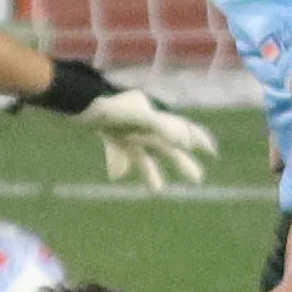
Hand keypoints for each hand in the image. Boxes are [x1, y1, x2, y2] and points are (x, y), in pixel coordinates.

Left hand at [75, 84, 217, 189]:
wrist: (78, 101)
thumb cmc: (112, 107)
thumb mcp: (140, 116)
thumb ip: (162, 126)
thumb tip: (185, 142)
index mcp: (155, 115)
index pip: (182, 127)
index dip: (199, 138)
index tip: (212, 151)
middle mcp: (143, 123)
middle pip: (166, 146)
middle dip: (181, 162)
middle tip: (198, 179)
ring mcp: (126, 129)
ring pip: (144, 153)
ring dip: (152, 171)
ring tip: (158, 190)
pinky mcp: (110, 135)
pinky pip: (120, 153)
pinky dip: (120, 164)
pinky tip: (117, 177)